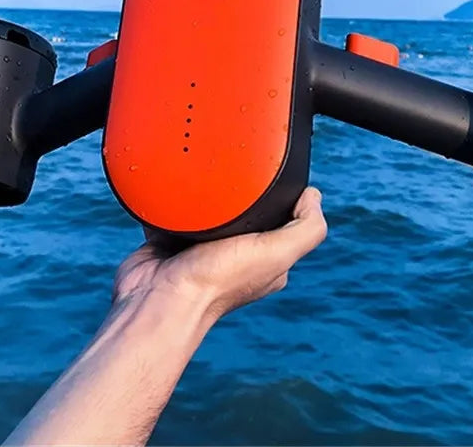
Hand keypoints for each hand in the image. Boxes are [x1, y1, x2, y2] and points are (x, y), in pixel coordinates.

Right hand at [113, 187, 326, 322]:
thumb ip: (306, 229)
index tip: (272, 178)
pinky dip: (177, 198)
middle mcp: (237, 257)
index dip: (283, 197)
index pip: (284, 220)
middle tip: (233, 174)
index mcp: (266, 261)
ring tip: (204, 176)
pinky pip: (178, 210)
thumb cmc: (217, 279)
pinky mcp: (172, 241)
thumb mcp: (275, 253)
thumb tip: (314, 196)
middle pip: (247, 211)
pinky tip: (178, 187)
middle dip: (241, 190)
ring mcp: (203, 250)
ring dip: (207, 192)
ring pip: (211, 208)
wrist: (158, 299)